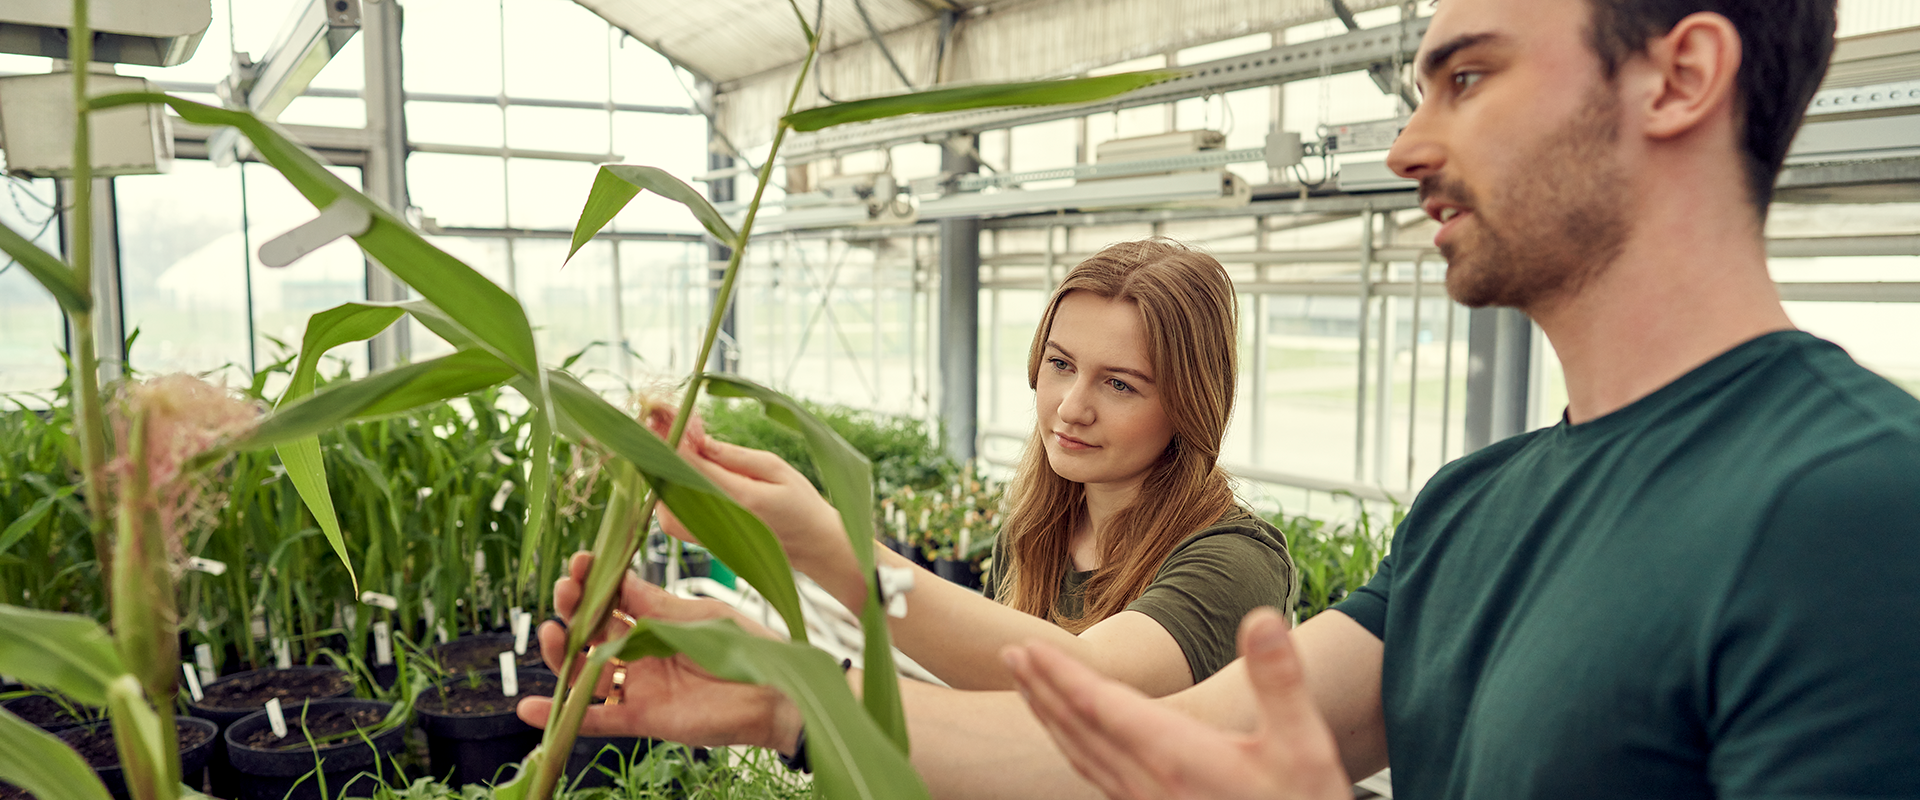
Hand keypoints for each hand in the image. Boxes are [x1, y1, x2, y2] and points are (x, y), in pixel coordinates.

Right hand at [514, 552, 800, 750]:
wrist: (777, 689)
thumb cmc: (746, 644)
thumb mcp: (699, 614)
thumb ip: (655, 603)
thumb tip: (617, 578)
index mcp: (655, 620)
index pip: (612, 598)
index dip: (592, 581)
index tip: (578, 562)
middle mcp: (641, 652)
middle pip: (592, 632)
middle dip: (573, 610)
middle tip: (564, 591)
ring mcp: (639, 685)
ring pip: (585, 672)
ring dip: (561, 655)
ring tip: (551, 635)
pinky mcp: (642, 717)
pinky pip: (595, 718)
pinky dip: (563, 716)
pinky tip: (528, 707)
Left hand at [645, 406, 856, 586]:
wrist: (812, 545)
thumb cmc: (800, 502)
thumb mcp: (776, 468)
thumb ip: (736, 456)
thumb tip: (700, 442)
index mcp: (741, 497)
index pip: (692, 465)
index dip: (673, 439)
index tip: (664, 417)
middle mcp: (721, 521)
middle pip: (671, 485)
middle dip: (663, 453)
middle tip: (666, 425)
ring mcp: (711, 536)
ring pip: (666, 507)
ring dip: (663, 475)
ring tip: (676, 448)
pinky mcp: (707, 542)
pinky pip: (674, 521)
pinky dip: (669, 495)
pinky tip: (681, 473)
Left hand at [1004, 607, 1349, 799]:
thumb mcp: (1304, 745)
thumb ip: (1278, 681)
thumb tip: (1260, 618)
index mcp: (1176, 757)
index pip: (1100, 707)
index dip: (1060, 674)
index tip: (1027, 645)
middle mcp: (1148, 783)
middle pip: (1077, 731)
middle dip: (1041, 689)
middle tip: (1010, 654)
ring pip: (1081, 759)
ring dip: (1048, 719)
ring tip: (1027, 688)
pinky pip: (1096, 779)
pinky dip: (1072, 750)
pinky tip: (1071, 741)